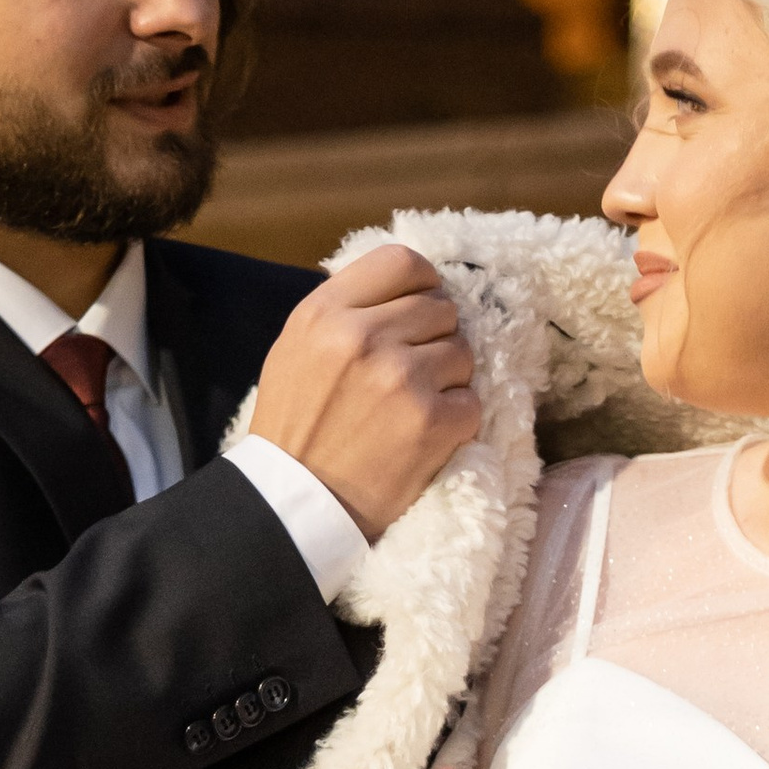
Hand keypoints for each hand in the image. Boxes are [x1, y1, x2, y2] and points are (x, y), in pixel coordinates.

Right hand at [249, 243, 479, 541]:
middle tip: (413, 374)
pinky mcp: (432, 422)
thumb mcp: (297, 348)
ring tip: (416, 406)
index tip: (419, 310)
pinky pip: (471, 401)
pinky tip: (426, 437)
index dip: (422, 284)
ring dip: (449, 379)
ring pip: (463, 351)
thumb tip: (403, 288)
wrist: (296, 505)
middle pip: (440, 307)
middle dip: (435, 338)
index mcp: (326, 312)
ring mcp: (401, 378)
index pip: (403, 262)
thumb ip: (344, 310)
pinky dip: (456, 421)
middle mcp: (364, 336)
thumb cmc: (296, 428)